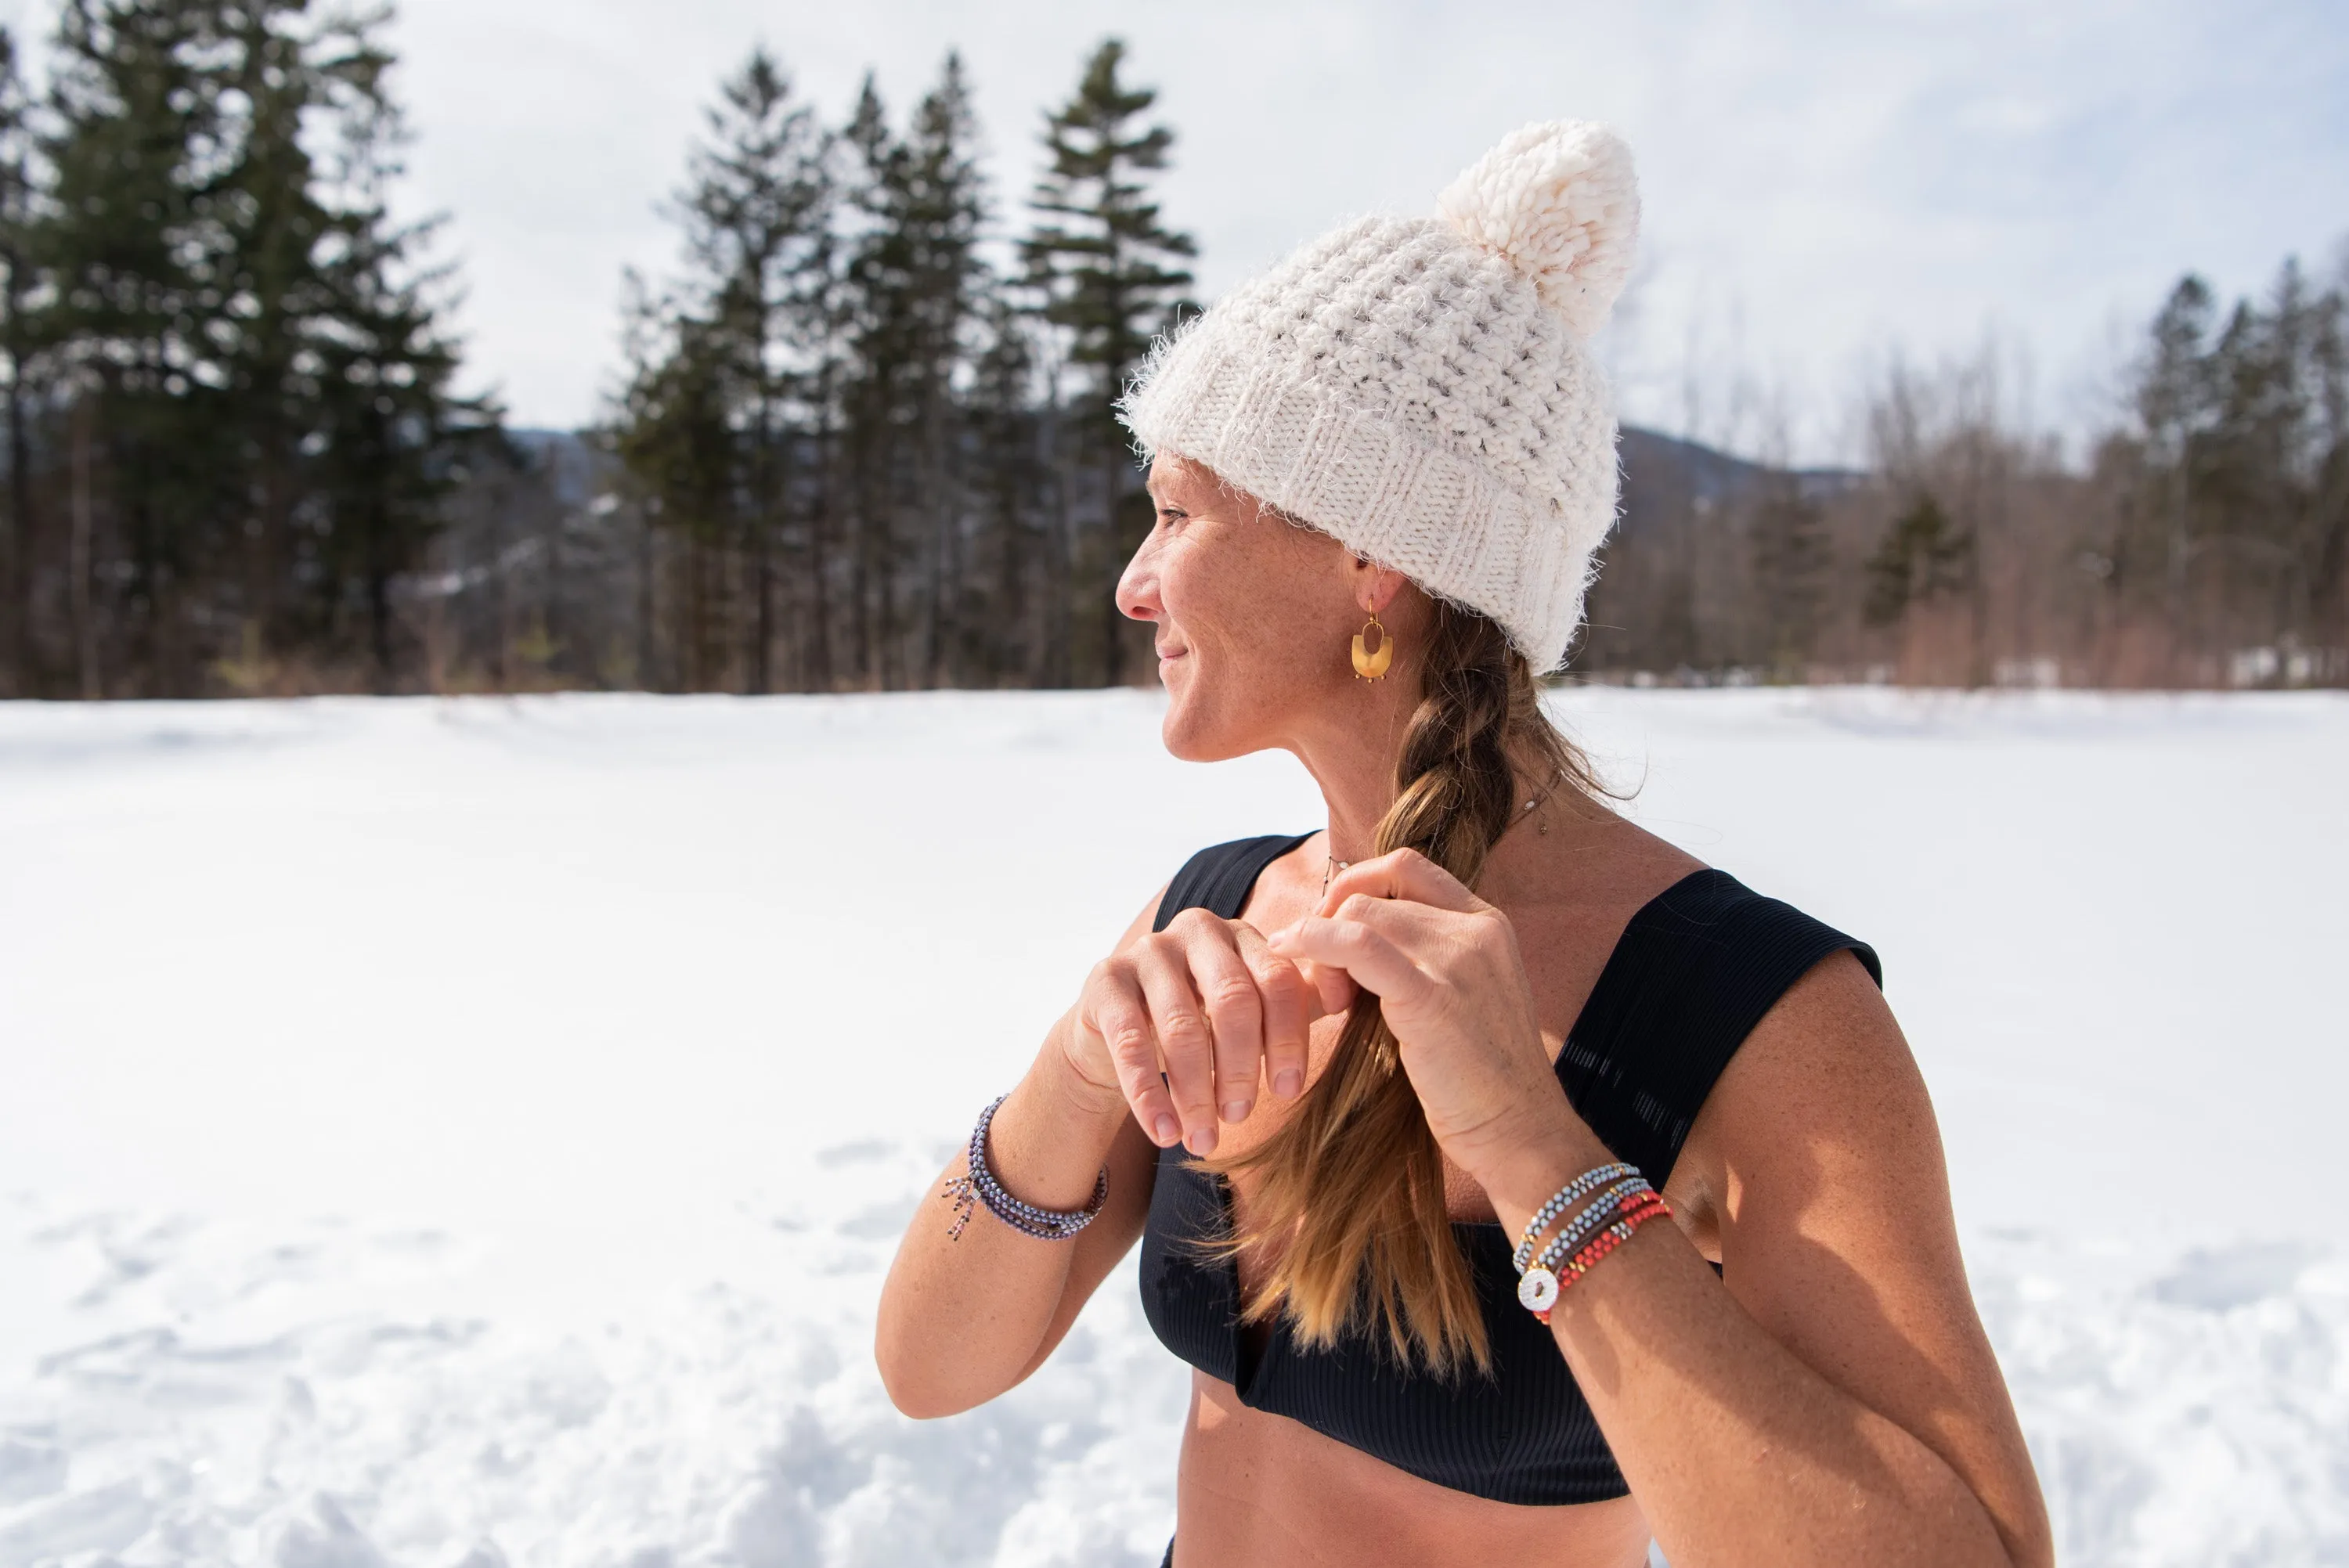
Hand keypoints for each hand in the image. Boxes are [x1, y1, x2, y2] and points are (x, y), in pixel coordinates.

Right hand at [1064, 908, 1344, 1155]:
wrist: (1115, 1034)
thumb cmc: (1200, 1023)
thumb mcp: (1250, 1012)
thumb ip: (1296, 1003)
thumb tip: (1353, 997)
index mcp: (1243, 936)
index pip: (1278, 980)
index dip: (1288, 1038)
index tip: (1288, 1091)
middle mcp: (1197, 930)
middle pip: (1234, 1000)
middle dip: (1242, 1066)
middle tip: (1242, 1116)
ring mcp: (1147, 951)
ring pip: (1181, 1026)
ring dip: (1197, 1091)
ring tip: (1205, 1138)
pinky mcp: (1105, 980)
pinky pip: (1130, 1041)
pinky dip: (1150, 1094)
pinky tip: (1165, 1132)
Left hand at [1266, 849, 1590, 1196]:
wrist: (1520, 1131)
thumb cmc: (1482, 1079)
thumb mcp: (1464, 997)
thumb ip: (1424, 959)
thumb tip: (1348, 943)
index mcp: (1487, 923)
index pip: (1406, 867)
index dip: (1357, 886)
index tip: (1331, 928)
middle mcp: (1477, 929)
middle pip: (1375, 893)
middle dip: (1331, 926)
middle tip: (1325, 985)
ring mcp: (1458, 958)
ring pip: (1360, 914)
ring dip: (1321, 947)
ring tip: (1326, 1001)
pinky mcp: (1431, 996)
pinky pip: (1356, 944)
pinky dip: (1315, 945)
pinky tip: (1298, 966)